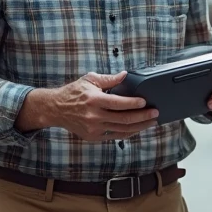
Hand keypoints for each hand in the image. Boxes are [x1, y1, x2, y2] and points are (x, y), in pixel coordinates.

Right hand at [40, 72, 160, 141]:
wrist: (55, 109)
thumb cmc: (73, 92)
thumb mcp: (90, 80)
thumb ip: (109, 79)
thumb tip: (125, 75)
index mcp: (94, 100)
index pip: (119, 103)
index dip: (134, 103)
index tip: (145, 102)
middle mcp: (95, 116)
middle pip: (124, 119)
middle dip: (143, 117)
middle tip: (155, 113)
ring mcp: (94, 128)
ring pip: (122, 130)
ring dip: (139, 127)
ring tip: (151, 122)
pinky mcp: (93, 137)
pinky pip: (115, 136)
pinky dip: (128, 133)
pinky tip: (137, 128)